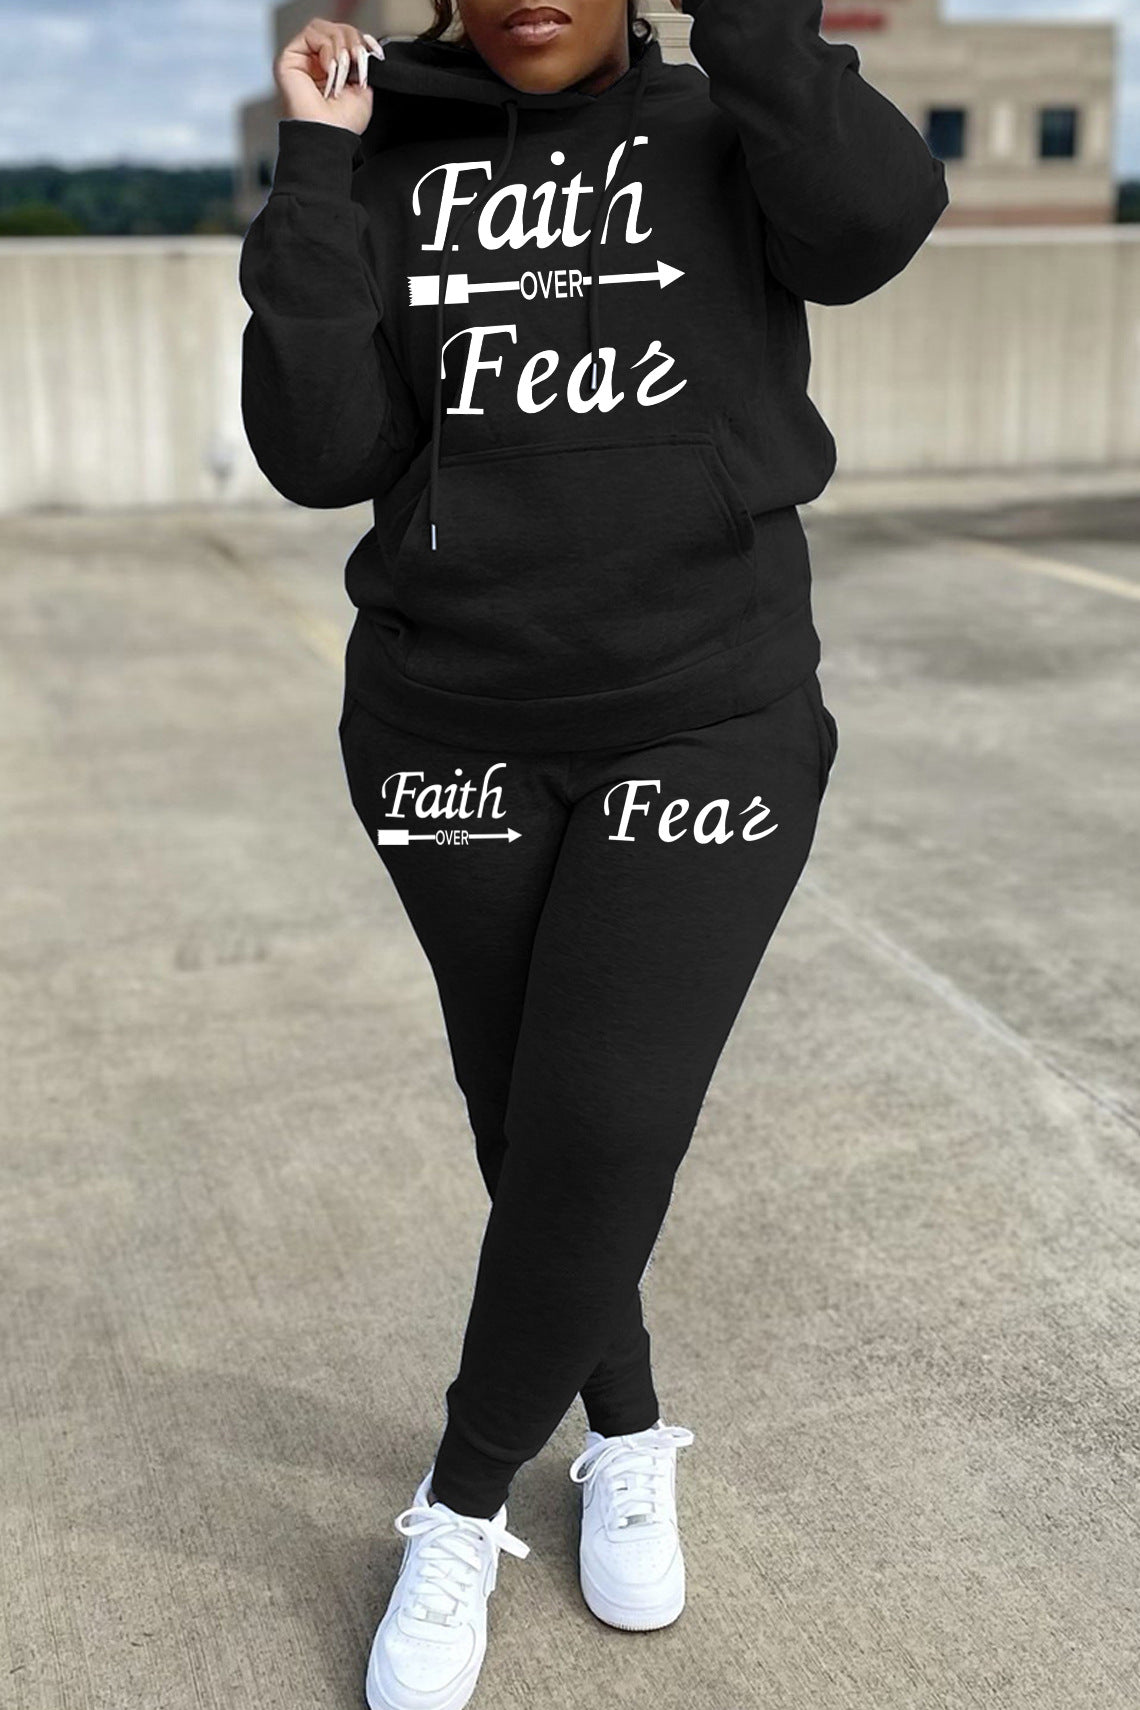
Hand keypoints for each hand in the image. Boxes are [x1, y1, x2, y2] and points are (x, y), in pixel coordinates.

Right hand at [274, 16, 384, 133]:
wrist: (330, 136)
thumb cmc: (343, 124)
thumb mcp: (364, 90)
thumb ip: (362, 65)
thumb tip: (364, 46)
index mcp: (331, 70)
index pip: (343, 38)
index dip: (358, 39)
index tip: (371, 51)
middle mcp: (314, 63)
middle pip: (334, 29)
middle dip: (352, 39)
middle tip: (358, 57)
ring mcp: (302, 59)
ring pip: (324, 28)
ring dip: (340, 45)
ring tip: (343, 68)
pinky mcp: (289, 58)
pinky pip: (312, 33)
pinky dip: (327, 47)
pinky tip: (330, 68)